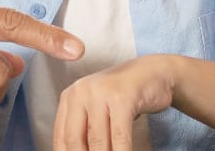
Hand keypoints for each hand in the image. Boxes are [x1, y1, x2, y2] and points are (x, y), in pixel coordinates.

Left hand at [53, 55, 174, 150]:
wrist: (153, 73)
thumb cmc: (123, 98)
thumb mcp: (97, 111)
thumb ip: (85, 132)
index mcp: (69, 98)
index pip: (61, 139)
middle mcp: (80, 92)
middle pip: (75, 141)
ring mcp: (100, 92)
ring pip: (98, 141)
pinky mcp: (122, 97)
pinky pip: (119, 136)